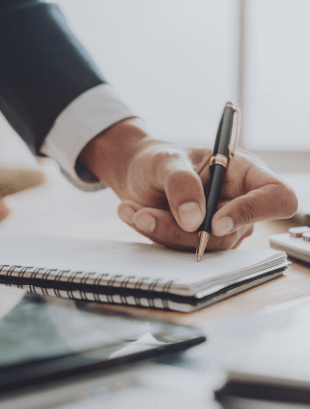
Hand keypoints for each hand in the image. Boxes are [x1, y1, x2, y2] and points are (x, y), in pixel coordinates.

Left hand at [80, 119, 297, 249]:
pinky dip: (151, 233)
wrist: (137, 173)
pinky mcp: (194, 242)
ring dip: (161, 230)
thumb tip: (194, 221)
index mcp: (246, 175)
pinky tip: (132, 213)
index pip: (277, 198)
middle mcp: (238, 205)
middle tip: (144, 215)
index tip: (216, 221)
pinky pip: (177, 248)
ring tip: (131, 210)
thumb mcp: (166, 161)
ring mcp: (218, 228)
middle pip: (229, 234)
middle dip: (181, 229)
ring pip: (199, 246)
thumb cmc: (160, 160)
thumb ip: (180, 184)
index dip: (254, 212)